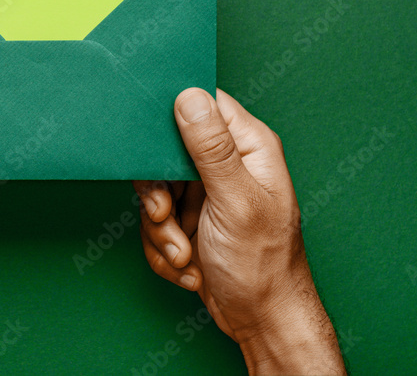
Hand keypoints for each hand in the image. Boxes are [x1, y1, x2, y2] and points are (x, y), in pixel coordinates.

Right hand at [134, 88, 344, 374]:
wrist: (261, 321)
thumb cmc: (263, 265)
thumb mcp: (235, 201)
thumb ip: (211, 148)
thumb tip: (188, 95)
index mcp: (249, 146)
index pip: (204, 103)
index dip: (173, 114)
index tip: (153, 143)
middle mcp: (227, 164)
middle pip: (167, 150)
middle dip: (158, 192)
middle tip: (165, 214)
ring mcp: (207, 193)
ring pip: (156, 190)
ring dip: (161, 228)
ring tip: (185, 253)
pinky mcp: (190, 219)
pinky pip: (156, 221)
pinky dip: (164, 247)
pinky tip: (190, 265)